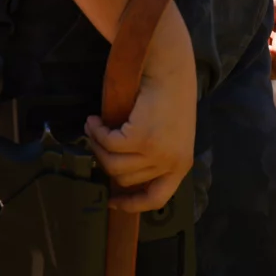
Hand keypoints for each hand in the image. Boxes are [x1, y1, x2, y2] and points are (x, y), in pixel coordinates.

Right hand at [84, 5, 197, 212]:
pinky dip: (97, 131)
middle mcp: (172, 163)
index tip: (113, 202)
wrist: (170, 70)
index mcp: (181, 165)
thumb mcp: (168, 135)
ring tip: (94, 128)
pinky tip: (95, 119)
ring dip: (97, 145)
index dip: (133, 204)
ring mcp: (158, 153)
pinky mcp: (142, 138)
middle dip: (105, 161)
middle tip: (97, 141)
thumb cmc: (167, 99)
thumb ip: (152, 157)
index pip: (157, 199)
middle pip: (125, 179)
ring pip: (112, 163)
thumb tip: (118, 177)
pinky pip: (108, 144)